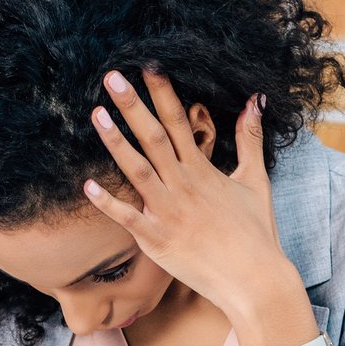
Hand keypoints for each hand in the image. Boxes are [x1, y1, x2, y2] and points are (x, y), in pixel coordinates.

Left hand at [82, 68, 298, 317]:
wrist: (255, 280)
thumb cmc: (258, 232)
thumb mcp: (256, 180)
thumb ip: (250, 139)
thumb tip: (254, 101)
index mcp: (204, 170)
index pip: (180, 122)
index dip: (163, 92)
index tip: (148, 66)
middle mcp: (184, 185)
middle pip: (154, 137)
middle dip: (132, 105)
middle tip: (112, 77)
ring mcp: (168, 212)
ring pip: (137, 170)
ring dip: (115, 141)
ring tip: (96, 114)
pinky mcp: (157, 240)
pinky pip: (127, 218)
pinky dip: (107, 202)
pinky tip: (87, 185)